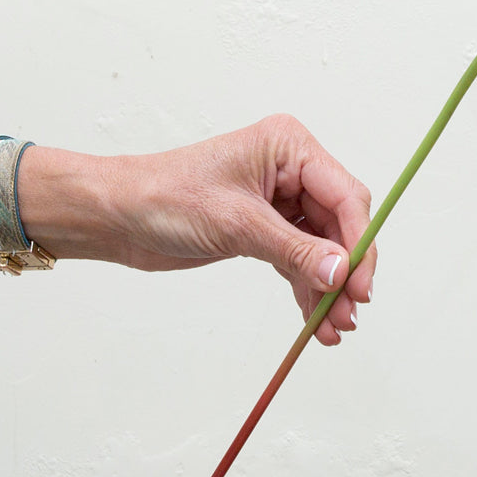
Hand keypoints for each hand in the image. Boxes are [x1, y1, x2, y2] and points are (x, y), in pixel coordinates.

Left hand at [12, 115, 374, 344]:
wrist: (117, 215)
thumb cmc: (164, 197)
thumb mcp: (235, 223)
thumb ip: (293, 249)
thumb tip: (339, 273)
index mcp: (289, 147)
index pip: (344, 196)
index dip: (358, 242)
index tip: (358, 285)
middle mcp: (291, 170)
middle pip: (339, 225)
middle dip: (344, 272)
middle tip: (348, 314)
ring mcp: (280, 200)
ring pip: (322, 248)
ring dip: (328, 288)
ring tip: (331, 329)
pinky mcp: (265, 228)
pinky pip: (300, 260)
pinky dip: (307, 289)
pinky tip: (313, 320)